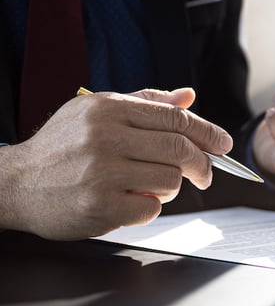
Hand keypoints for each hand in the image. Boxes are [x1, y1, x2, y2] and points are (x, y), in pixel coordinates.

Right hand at [0, 88, 232, 239]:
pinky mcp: (100, 206)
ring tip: (148, 185)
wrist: (14, 184)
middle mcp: (105, 137)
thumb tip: (187, 96)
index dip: (208, 132)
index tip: (223, 144)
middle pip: (180, 149)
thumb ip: (145, 102)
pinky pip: (151, 209)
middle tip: (206, 174)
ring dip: (170, 187)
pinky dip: (149, 208)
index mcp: (108, 109)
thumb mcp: (95, 111)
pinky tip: (129, 201)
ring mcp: (102, 173)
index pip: (176, 119)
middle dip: (203, 164)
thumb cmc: (61, 146)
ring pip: (170, 181)